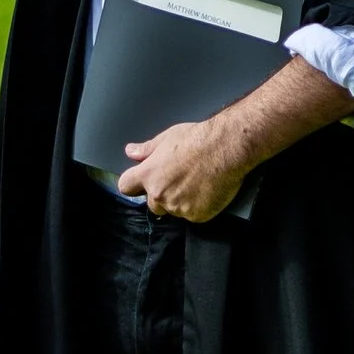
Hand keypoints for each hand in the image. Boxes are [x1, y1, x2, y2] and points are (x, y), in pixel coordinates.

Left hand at [122, 111, 251, 221]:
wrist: (227, 149)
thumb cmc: (199, 139)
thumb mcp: (167, 137)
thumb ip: (146, 149)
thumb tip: (131, 152)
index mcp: (149, 175)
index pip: (126, 186)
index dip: (134, 184)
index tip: (140, 183)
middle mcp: (160, 194)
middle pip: (152, 203)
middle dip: (162, 194)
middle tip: (180, 178)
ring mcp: (178, 207)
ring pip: (174, 209)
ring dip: (181, 200)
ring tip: (197, 181)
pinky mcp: (196, 215)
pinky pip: (193, 214)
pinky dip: (198, 206)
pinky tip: (207, 190)